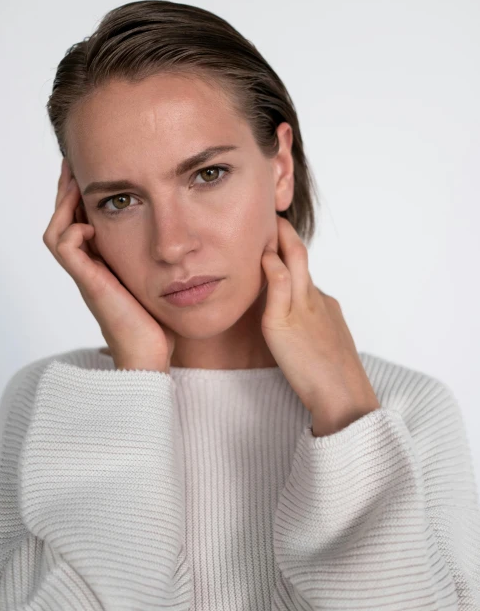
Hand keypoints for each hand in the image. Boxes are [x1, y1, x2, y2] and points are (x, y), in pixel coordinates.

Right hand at [43, 158, 175, 372]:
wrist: (151, 354)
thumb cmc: (159, 322)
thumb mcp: (161, 278)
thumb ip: (161, 257)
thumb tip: (185, 237)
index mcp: (103, 263)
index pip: (84, 220)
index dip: (84, 196)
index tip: (93, 169)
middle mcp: (90, 267)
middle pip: (65, 219)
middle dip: (69, 190)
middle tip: (74, 162)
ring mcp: (86, 275)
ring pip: (57, 231)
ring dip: (64, 204)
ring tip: (76, 181)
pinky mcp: (89, 284)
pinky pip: (65, 249)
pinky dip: (73, 231)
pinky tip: (90, 224)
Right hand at [260, 214, 379, 434]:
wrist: (342, 397)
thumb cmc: (308, 367)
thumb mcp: (278, 324)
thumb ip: (276, 285)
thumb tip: (270, 255)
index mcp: (304, 294)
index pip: (293, 251)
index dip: (281, 231)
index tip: (268, 214)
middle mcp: (318, 298)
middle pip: (302, 260)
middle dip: (286, 240)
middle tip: (270, 224)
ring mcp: (328, 313)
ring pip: (307, 282)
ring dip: (290, 267)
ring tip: (271, 262)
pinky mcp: (334, 329)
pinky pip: (314, 302)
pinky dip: (300, 291)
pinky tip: (293, 304)